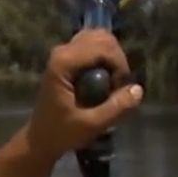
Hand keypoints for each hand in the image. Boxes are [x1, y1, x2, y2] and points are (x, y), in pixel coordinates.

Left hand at [25, 29, 144, 158]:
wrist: (39, 139)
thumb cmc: (61, 133)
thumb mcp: (91, 125)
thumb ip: (115, 108)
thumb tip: (138, 89)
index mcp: (63, 63)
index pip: (103, 47)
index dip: (119, 65)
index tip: (120, 90)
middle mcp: (62, 51)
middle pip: (103, 37)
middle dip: (117, 59)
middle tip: (117, 86)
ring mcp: (64, 52)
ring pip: (99, 39)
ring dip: (112, 58)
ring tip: (111, 82)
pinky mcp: (67, 58)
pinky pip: (93, 47)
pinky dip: (105, 58)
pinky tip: (104, 79)